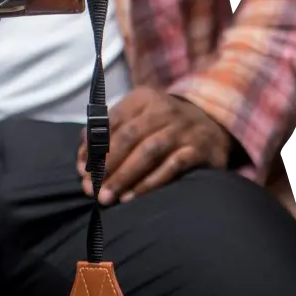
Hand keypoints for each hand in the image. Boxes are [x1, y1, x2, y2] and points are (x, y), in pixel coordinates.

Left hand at [76, 88, 230, 204]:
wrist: (214, 123)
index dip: (93, 146)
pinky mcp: (200, 149)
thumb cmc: (163, 123)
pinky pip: (172, 167)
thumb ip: (110, 128)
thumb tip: (82, 149)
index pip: (111, 121)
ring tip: (106, 197)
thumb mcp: (138, 115)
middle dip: (106, 164)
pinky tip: (132, 197)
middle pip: (128, 136)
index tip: (81, 169)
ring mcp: (183, 129)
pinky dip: (150, 183)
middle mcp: (163, 109)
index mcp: (143, 98)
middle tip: (90, 188)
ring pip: (148, 152)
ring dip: (124, 176)